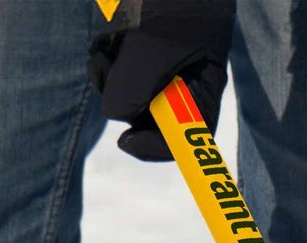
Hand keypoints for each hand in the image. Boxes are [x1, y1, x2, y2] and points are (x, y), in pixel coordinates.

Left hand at [88, 0, 235, 161]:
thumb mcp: (154, 42)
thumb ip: (137, 86)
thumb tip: (117, 115)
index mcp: (201, 91)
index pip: (185, 140)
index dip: (155, 147)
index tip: (125, 140)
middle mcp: (180, 86)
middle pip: (146, 119)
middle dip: (122, 97)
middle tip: (113, 62)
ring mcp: (156, 70)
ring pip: (122, 94)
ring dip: (109, 69)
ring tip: (115, 37)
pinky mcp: (135, 54)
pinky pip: (111, 70)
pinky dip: (105, 54)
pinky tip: (112, 32)